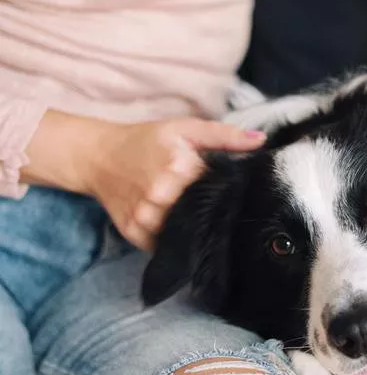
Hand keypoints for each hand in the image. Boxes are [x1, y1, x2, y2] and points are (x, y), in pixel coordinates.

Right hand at [87, 118, 264, 250]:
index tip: (228, 191)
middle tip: (207, 203)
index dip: (226, 192)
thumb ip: (225, 135)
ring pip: (185, 233)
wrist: (98, 156)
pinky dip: (171, 238)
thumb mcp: (186, 129)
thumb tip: (260, 140)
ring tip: (190, 213)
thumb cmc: (147, 140)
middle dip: (209, 211)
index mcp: (179, 167)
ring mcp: (145, 217)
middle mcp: (161, 195)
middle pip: (203, 215)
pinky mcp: (134, 233)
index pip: (219, 191)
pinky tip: (173, 224)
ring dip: (191, 228)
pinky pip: (164, 245)